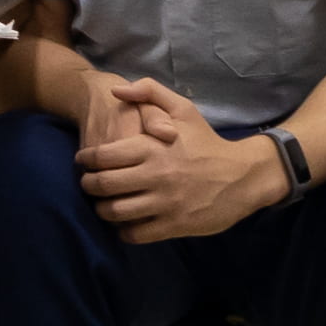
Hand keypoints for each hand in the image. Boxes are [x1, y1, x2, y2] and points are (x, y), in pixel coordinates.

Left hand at [76, 73, 282, 244]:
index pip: (102, 156)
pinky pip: (137, 234)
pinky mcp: (175, 225)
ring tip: (102, 205)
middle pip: (103, 186)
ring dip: (102, 210)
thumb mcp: (183, 109)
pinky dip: (124, 232)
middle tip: (87, 184)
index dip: (85, 160)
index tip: (83, 162)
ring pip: (116, 212)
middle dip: (88, 186)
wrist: (243, 176)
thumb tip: (116, 91)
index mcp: (151, 146)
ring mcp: (165, 202)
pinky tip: (124, 224)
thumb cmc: (206, 141)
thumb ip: (149, 92)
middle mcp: (155, 175)